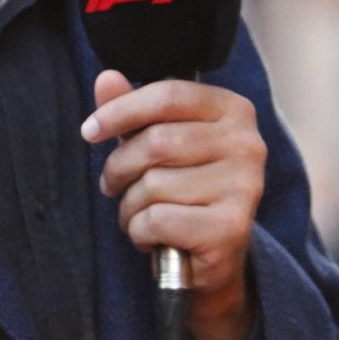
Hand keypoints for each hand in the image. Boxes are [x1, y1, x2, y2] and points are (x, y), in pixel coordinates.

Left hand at [81, 71, 267, 339]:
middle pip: (156, 141)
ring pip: (153, 184)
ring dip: (130, 207)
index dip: (121, 110)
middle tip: (114, 186)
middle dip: (119, 168)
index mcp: (234, 111)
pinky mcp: (230, 227)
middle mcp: (248, 144)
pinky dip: (141, 232)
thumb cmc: (183, 195)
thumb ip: (134, 112)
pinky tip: (155, 238)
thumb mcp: (157, 147)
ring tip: (142, 216)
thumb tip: (106, 77)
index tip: (89, 131)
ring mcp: (244, 186)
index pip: (168, 94)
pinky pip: (157, 219)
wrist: (212, 262)